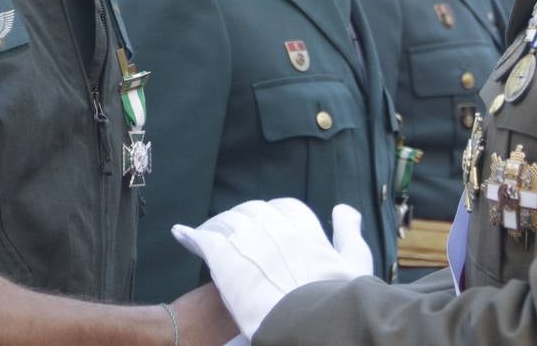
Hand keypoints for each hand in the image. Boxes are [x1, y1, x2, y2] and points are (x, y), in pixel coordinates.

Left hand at [172, 199, 371, 338]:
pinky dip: (191, 235)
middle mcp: (275, 226)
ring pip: (226, 222)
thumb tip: (342, 209)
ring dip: (218, 227)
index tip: (266, 229)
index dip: (273, 218)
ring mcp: (249, 241)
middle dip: (243, 221)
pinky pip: (203, 240)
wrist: (308, 328)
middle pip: (252, 212)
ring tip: (209, 236)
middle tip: (237, 236)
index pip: (283, 208)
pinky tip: (181, 234)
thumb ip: (349, 234)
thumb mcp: (355, 265)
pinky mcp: (225, 261)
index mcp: (304, 225)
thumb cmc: (335, 302)